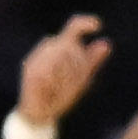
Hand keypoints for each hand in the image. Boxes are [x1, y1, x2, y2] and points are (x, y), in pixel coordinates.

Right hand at [14, 15, 111, 129]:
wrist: (39, 114)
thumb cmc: (60, 94)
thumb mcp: (81, 78)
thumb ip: (91, 61)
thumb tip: (106, 43)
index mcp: (61, 47)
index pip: (74, 28)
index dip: (85, 23)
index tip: (98, 25)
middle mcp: (47, 48)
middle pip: (70, 44)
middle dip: (78, 63)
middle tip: (76, 82)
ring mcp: (37, 58)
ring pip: (60, 55)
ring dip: (67, 73)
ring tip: (62, 88)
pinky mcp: (31, 71)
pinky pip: (50, 70)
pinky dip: (57, 80)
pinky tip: (55, 89)